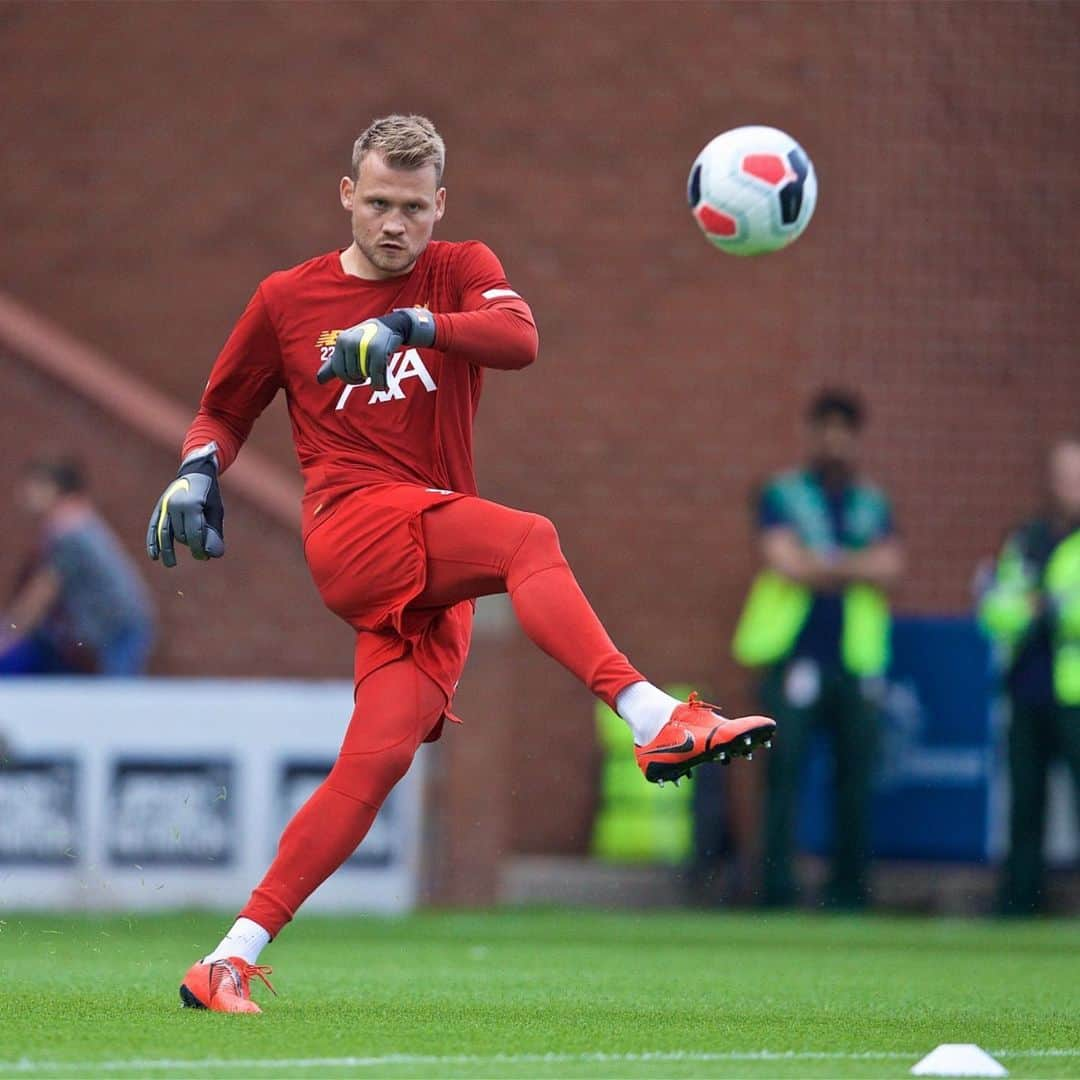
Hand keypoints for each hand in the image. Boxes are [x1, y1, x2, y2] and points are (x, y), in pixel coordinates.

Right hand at [146, 445, 224, 567]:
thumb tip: (213, 555)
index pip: (194, 533)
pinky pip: (153, 527)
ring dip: (166, 550)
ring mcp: (165, 506)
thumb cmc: (209, 494)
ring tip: (171, 564)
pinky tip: (154, 555)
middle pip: (180, 534)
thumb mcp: (216, 510)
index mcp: (193, 504)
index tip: (204, 557)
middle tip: (200, 556)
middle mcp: (176, 505)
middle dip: (190, 546)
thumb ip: (214, 531)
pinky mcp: (159, 508)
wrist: (195, 472)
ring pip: (165, 533)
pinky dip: (152, 541)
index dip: (199, 547)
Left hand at [316, 308, 435, 388]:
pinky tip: (382, 384)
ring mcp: (364, 345)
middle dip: (361, 378)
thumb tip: (319, 379)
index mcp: (342, 341)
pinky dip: (380, 384)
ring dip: (372, 379)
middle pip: (352, 374)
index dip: (348, 378)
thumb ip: (333, 364)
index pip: (338, 370)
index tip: (356, 376)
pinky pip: (376, 376)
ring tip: (376, 369)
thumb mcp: (347, 348)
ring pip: (364, 375)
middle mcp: (351, 342)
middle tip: (368, 371)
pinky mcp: (379, 351)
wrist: (391, 326)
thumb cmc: (366, 339)